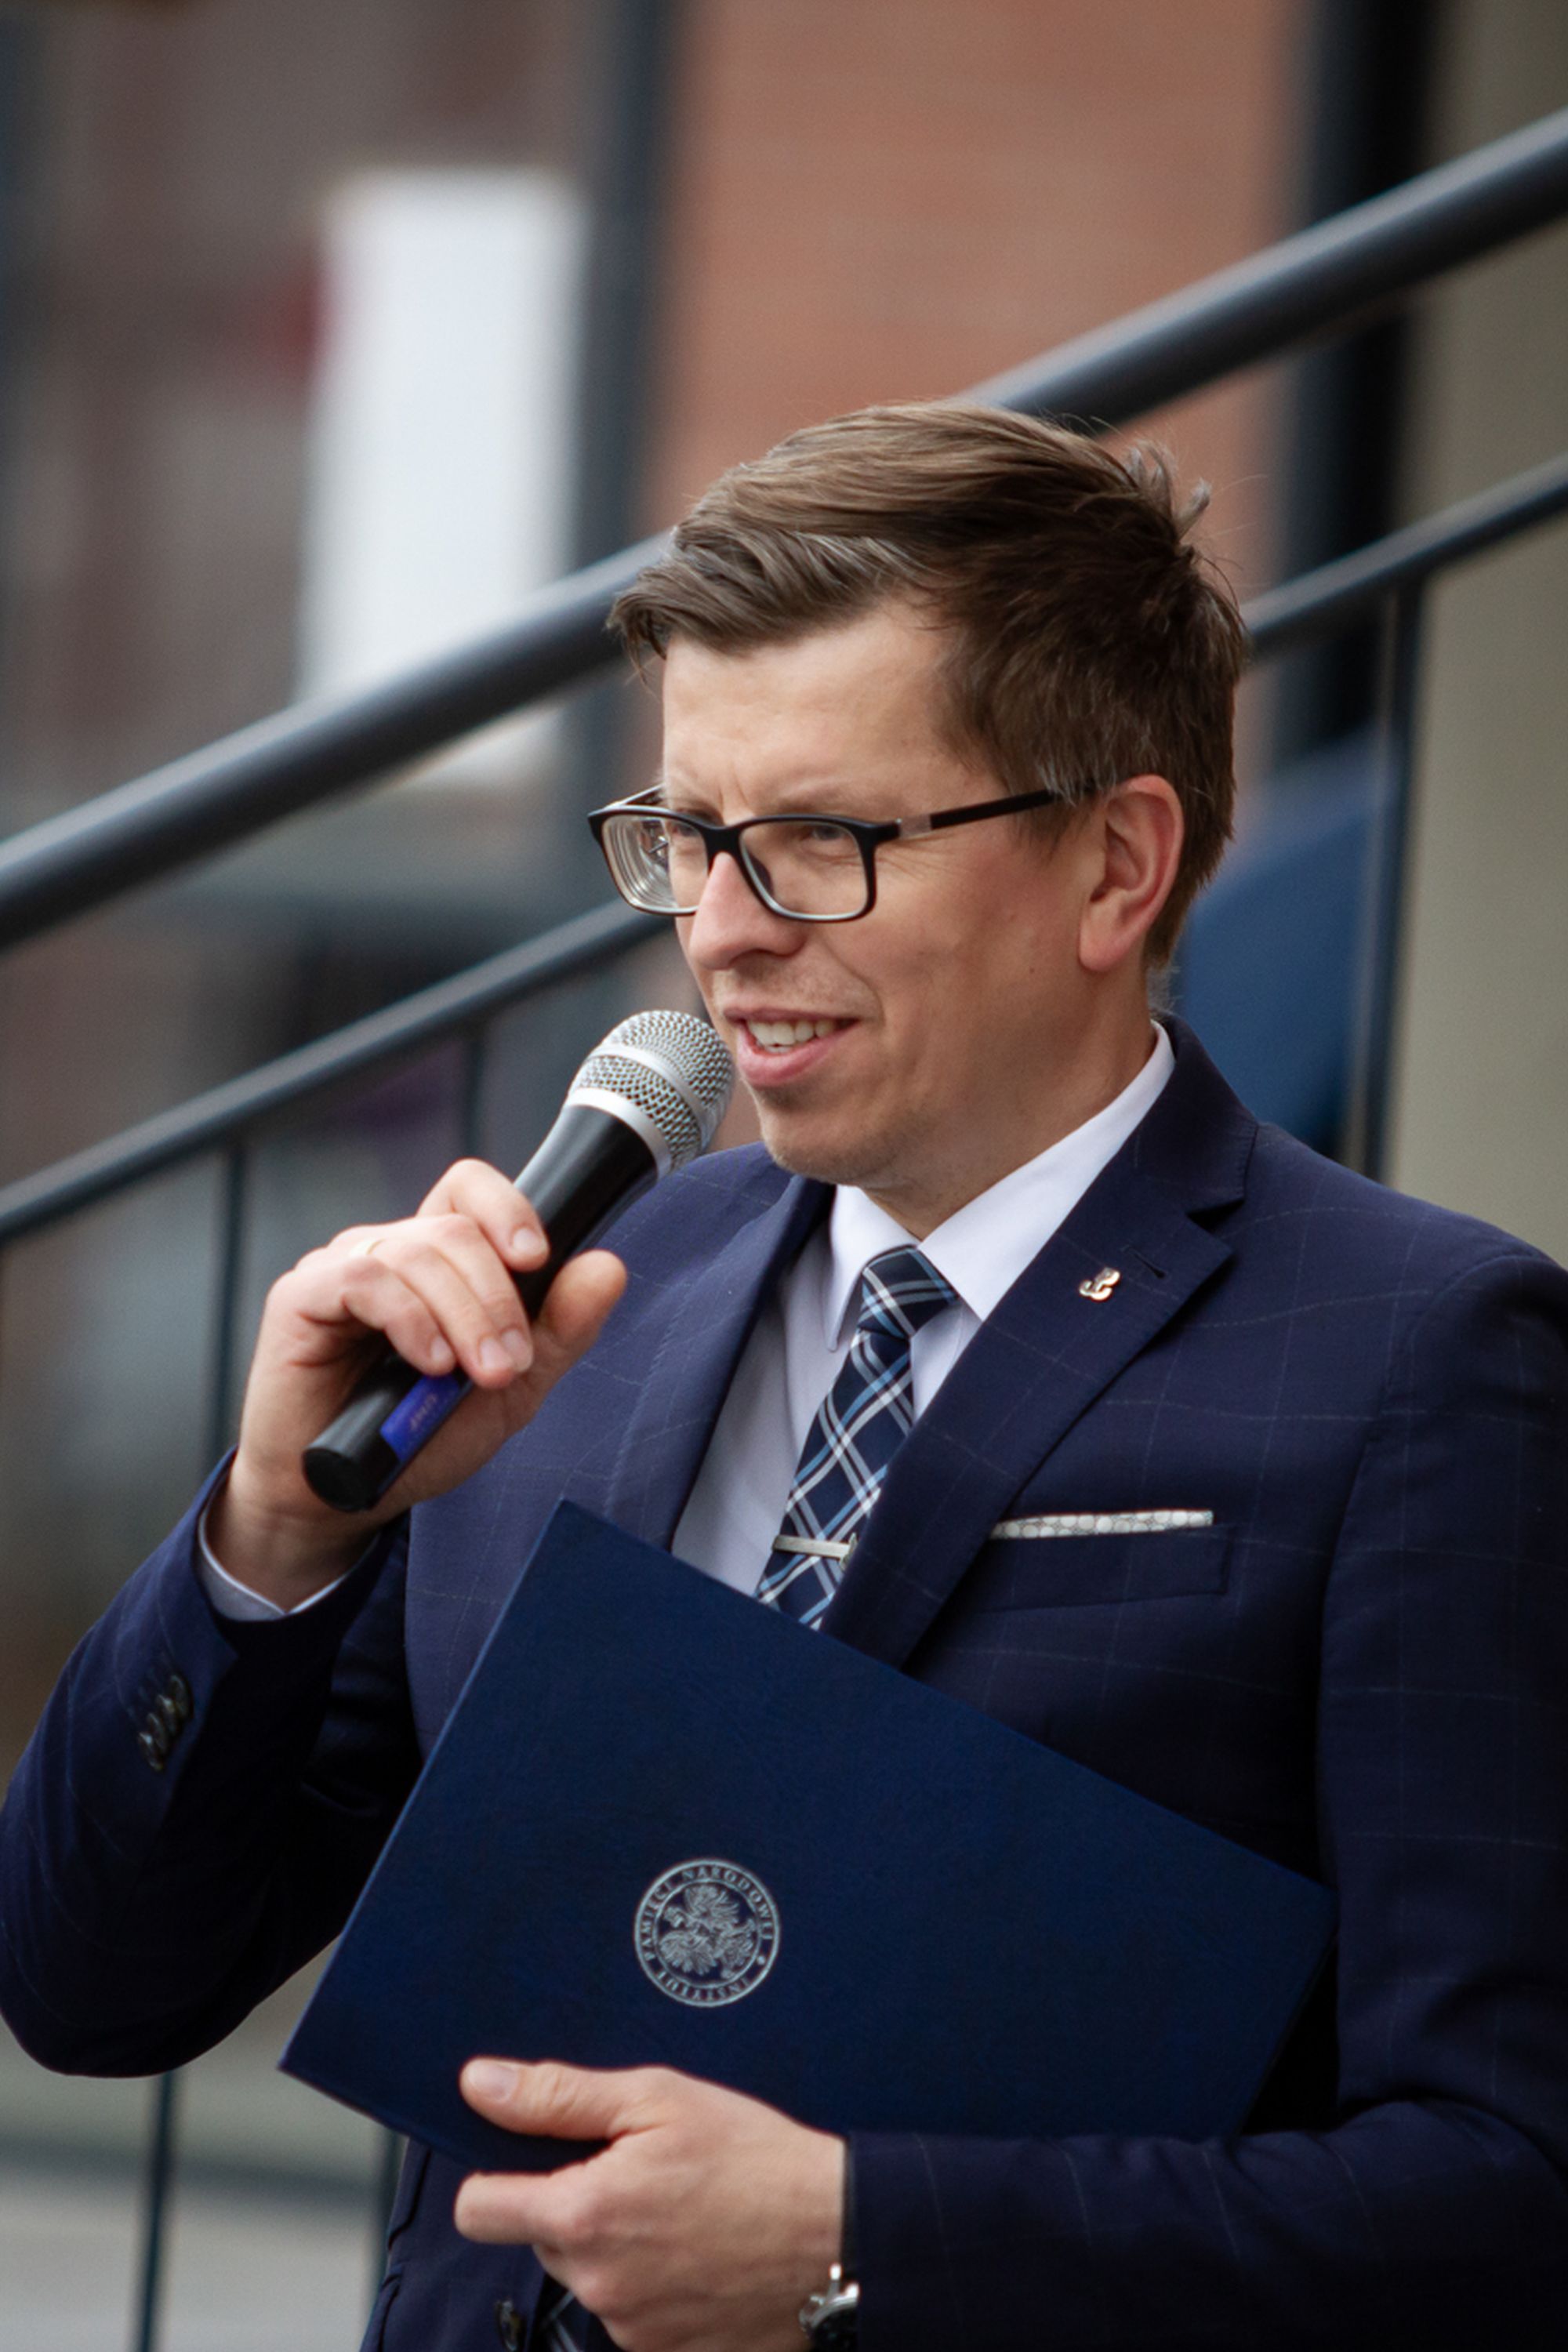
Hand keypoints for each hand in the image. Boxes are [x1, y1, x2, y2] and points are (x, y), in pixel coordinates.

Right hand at [208, 1159, 625, 1606]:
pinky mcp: (301, 1296)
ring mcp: (342, 1268)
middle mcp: (389, 1251)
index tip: (536, 1259)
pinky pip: (364, 1278)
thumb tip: (608, 1267)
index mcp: (437, 1261)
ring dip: (463, 1316)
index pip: (469, 1191)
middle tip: (509, 1365)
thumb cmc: (420, 1438)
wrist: (347, 1498)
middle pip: (456, 1230)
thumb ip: (560, 1330)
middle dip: (497, 1299)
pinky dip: (410, 1319)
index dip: (507, 1209)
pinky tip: (428, 1363)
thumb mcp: (511, 1388)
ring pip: (418, 1253)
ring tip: (474, 1374)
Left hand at [456, 2059, 844, 2351]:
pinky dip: (652, 2281)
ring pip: (589, 2274)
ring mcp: (632, 2329)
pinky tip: (699, 2250)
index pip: (479, 2209)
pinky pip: (631, 2310)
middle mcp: (597, 2284)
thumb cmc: (754, 2158)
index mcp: (584, 2215)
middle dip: (574, 2202)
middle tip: (642, 2169)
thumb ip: (558, 2095)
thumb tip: (479, 2085)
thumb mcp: (657, 2098)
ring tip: (681, 2209)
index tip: (534, 2158)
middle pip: (540, 2238)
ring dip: (615, 2244)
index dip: (495, 2176)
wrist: (838, 2237)